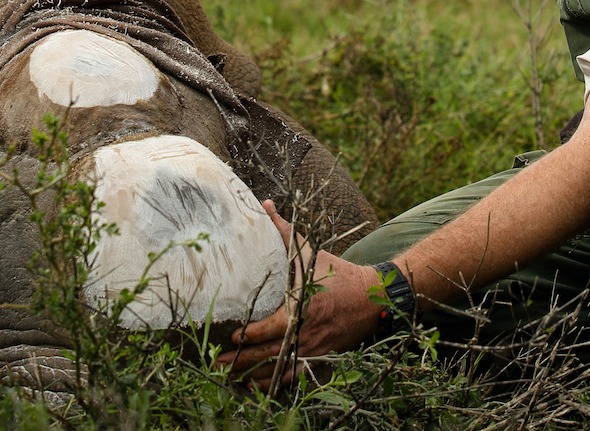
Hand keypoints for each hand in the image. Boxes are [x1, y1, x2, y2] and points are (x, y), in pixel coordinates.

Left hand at [216, 200, 382, 390]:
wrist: (372, 299)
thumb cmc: (338, 273)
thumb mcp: (312, 252)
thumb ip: (285, 232)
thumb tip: (265, 204)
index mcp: (305, 305)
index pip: (274, 326)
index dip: (252, 335)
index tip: (233, 336)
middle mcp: (308, 331)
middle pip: (270, 352)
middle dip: (242, 360)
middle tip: (217, 362)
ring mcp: (313, 348)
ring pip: (278, 368)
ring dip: (251, 374)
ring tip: (227, 375)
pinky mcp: (317, 357)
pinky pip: (291, 376)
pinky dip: (271, 382)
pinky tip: (253, 384)